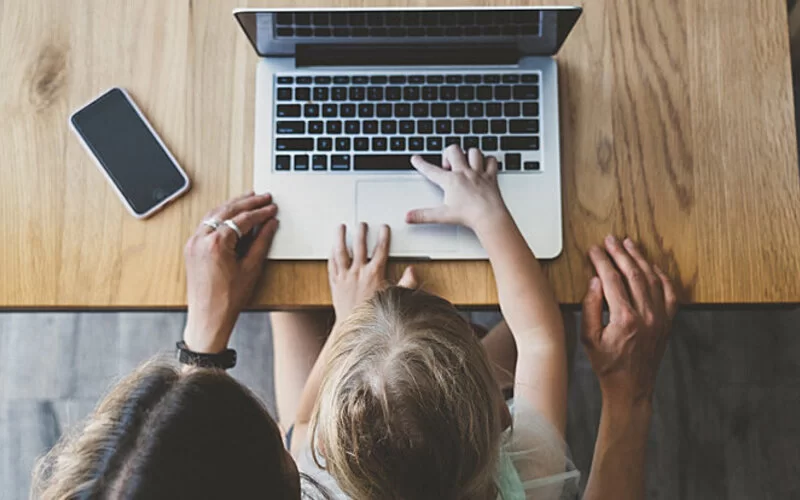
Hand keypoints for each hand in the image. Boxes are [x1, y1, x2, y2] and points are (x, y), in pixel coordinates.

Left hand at [183, 192, 278, 352]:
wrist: (208, 317)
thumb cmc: (228, 299)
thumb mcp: (251, 268)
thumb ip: (262, 242)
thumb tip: (270, 224)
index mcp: (216, 244)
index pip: (242, 219)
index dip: (260, 212)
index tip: (272, 208)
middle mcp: (201, 239)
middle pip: (227, 211)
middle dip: (247, 203)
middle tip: (263, 197)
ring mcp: (194, 243)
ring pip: (214, 214)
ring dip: (232, 205)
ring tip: (249, 200)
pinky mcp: (191, 248)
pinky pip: (206, 224)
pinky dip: (220, 215)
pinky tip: (230, 214)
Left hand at [328, 223, 415, 322]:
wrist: (356, 328)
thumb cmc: (374, 314)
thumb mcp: (395, 298)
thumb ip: (406, 283)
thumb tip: (412, 271)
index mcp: (374, 274)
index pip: (380, 250)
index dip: (383, 237)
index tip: (384, 228)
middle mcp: (358, 273)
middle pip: (359, 246)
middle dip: (361, 232)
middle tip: (362, 224)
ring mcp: (345, 277)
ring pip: (341, 252)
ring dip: (340, 238)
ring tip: (341, 227)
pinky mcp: (335, 284)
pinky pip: (332, 265)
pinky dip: (331, 254)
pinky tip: (332, 247)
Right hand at [406, 145, 509, 233]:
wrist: (489, 216)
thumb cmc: (468, 215)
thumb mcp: (442, 215)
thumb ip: (423, 215)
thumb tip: (409, 217)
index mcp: (451, 181)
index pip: (431, 170)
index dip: (421, 164)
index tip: (416, 158)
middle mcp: (464, 173)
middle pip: (453, 150)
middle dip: (447, 153)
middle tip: (447, 165)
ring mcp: (479, 173)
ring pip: (473, 152)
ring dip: (468, 155)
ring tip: (465, 163)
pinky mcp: (491, 177)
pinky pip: (492, 161)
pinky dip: (488, 160)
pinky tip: (484, 165)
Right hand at [581, 236, 677, 406]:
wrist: (631, 387)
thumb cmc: (608, 365)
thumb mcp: (588, 338)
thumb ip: (591, 308)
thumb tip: (595, 282)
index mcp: (625, 319)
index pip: (612, 280)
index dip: (602, 262)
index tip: (595, 251)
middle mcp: (646, 316)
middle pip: (633, 274)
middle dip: (620, 254)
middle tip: (610, 241)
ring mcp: (660, 319)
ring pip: (651, 279)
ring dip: (640, 259)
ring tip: (629, 246)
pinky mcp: (667, 323)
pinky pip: (668, 293)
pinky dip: (661, 277)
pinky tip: (652, 267)